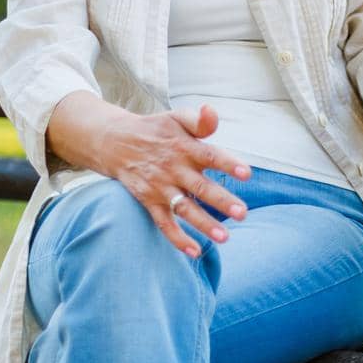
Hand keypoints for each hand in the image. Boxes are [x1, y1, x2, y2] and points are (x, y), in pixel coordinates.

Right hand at [98, 103, 252, 258]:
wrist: (115, 141)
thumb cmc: (157, 130)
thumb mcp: (177, 118)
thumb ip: (199, 120)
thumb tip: (211, 110)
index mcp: (185, 147)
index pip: (210, 156)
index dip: (228, 164)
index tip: (246, 174)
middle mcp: (174, 169)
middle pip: (200, 187)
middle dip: (221, 200)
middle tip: (242, 213)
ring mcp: (161, 187)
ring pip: (184, 208)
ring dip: (204, 224)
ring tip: (225, 237)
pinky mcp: (149, 201)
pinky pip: (163, 223)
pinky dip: (177, 238)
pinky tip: (195, 251)